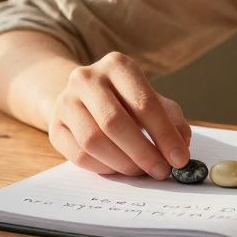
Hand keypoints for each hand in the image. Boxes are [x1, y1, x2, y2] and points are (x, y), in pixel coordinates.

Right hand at [47, 52, 191, 178]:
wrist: (81, 96)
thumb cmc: (124, 100)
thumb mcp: (152, 99)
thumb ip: (171, 120)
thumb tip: (181, 148)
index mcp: (117, 65)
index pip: (143, 102)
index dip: (164, 134)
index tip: (179, 159)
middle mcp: (87, 78)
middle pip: (115, 122)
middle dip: (143, 152)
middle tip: (161, 171)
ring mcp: (66, 101)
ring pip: (93, 141)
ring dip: (123, 163)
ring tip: (140, 171)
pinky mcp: (54, 126)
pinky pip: (78, 155)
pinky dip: (104, 168)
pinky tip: (118, 169)